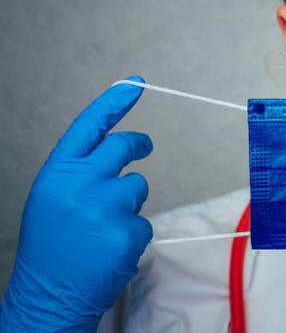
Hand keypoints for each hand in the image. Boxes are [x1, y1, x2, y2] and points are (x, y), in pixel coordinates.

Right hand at [0, 76, 153, 331]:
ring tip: (101, 230)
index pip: (90, 125)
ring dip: (129, 204)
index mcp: (58, 172)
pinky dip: (132, 235)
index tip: (135, 83)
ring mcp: (104, 206)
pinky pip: (144, 221)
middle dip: (137, 145)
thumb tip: (119, 143)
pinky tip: (109, 250)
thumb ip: (81, 170)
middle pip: (123, 146)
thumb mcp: (54, 198)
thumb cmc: (52, 245)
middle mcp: (79, 183)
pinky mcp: (126, 230)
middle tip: (144, 146)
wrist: (48, 295)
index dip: (114, 101)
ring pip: (138, 186)